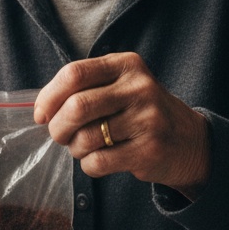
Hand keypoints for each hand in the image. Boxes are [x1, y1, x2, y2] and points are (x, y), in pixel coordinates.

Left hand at [33, 52, 210, 197]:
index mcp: (126, 65)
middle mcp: (139, 88)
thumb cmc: (138, 111)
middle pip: (76, 107)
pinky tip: (99, 160)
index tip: (41, 114)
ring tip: (84, 147)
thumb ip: (83, 88)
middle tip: (59, 135)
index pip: (74, 74)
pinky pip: (98, 162)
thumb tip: (40, 110)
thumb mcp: (118, 85)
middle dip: (58, 127)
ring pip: (85, 138)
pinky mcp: (149, 150)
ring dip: (74, 148)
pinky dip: (88, 165)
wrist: (187, 140)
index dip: (49, 97)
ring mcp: (147, 119)